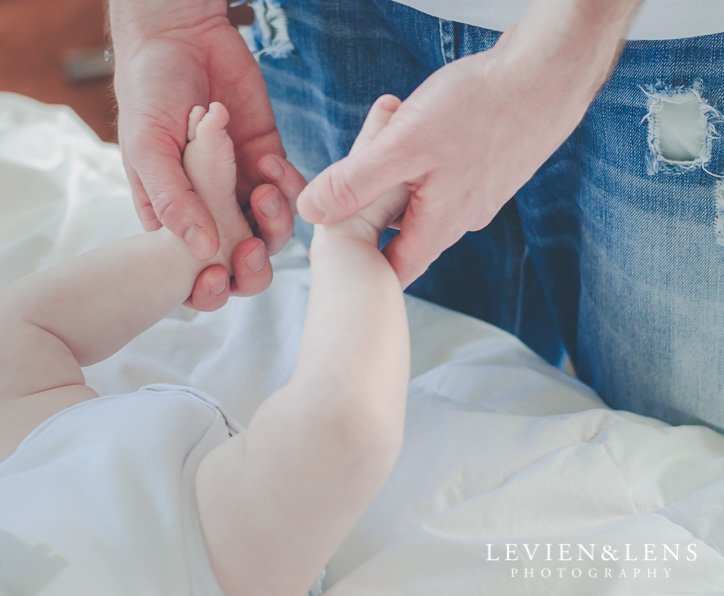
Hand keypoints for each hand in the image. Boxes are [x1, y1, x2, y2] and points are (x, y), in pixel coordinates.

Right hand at [110, 0, 303, 309]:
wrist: (180, 36)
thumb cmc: (149, 91)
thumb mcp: (148, 147)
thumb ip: (173, 200)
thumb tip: (205, 251)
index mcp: (170, 218)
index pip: (190, 274)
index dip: (207, 288)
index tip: (217, 275)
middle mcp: (208, 210)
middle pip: (239, 264)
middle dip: (252, 267)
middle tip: (254, 246)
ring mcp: (239, 188)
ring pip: (270, 232)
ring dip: (273, 221)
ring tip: (263, 187)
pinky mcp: (266, 159)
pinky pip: (289, 191)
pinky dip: (288, 185)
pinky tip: (269, 159)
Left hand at [296, 1, 631, 286]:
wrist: (553, 71)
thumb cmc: (484, 107)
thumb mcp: (405, 146)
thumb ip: (356, 182)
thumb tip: (311, 212)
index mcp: (438, 227)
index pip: (389, 270)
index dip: (357, 266)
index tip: (329, 248)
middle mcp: (460, 219)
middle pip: (398, 225)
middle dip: (370, 199)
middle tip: (358, 157)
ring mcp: (477, 193)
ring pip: (418, 193)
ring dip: (395, 167)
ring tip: (390, 127)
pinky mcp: (487, 168)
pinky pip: (439, 170)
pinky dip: (419, 150)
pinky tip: (422, 119)